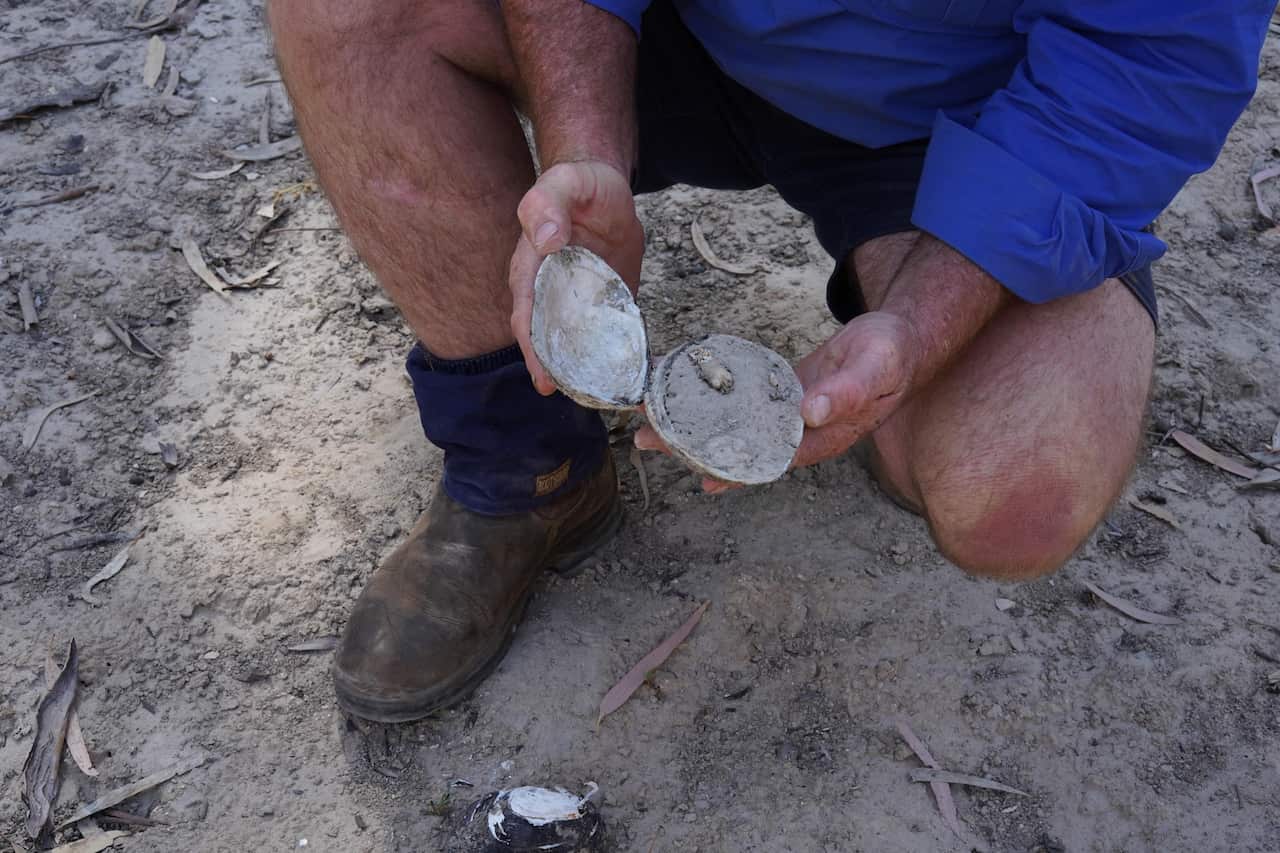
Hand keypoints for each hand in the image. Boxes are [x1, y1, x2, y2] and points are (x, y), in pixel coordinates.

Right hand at [509, 160, 644, 394]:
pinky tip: (633, 381)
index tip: (544, 379)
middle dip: (561, 373)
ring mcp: (577, 305)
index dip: (533, 350)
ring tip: (610, 398)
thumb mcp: (565, 184)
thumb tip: (544, 239)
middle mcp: (550, 295)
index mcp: (531, 272)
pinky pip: (606, 337)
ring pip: (577, 346)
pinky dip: (617, 358)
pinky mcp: (603, 308)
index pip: (527, 318)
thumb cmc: (580, 185)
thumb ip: (548, 205)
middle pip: (550, 343)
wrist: (607, 190)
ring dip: (589, 372)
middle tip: (582, 399)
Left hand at [634, 311, 920, 491]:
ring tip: (646, 418)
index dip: (735, 469)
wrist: (899, 338)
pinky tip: (679, 394)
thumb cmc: (892, 354)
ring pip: (734, 427)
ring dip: (691, 423)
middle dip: (692, 446)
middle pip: (740, 448)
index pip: (772, 459)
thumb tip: (811, 412)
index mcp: (825, 437)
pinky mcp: (779, 397)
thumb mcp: (878, 366)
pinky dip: (711, 399)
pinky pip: (740, 403)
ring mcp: (787, 418)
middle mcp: (801, 435)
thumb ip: (849, 391)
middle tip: (645, 440)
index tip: (698, 473)